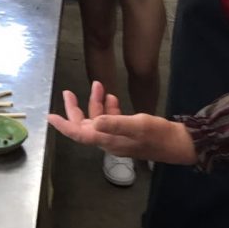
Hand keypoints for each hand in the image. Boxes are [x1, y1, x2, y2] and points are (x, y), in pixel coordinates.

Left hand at [49, 82, 196, 164]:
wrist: (179, 143)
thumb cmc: (158, 135)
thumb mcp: (137, 125)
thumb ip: (115, 123)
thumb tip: (93, 122)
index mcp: (108, 140)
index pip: (79, 134)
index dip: (63, 125)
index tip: (50, 117)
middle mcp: (109, 140)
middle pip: (84, 125)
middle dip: (75, 108)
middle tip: (68, 91)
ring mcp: (117, 136)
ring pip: (97, 119)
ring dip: (95, 102)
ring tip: (99, 84)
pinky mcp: (126, 132)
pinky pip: (110, 119)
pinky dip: (108, 107)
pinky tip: (111, 96)